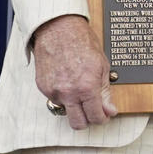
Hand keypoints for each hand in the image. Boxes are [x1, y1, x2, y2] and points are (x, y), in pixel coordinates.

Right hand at [31, 14, 116, 129]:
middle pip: (77, 123)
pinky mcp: (43, 87)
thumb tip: (110, 110)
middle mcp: (68, 93)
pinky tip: (68, 80)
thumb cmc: (82, 43)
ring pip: (65, 111)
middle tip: (93, 112)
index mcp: (86, 87)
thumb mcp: (102, 66)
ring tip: (79, 87)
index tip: (104, 116)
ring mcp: (53, 91)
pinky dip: (63, 94)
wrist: (59, 30)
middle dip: (87, 121)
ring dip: (74, 105)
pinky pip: (55, 99)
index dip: (102, 118)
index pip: (95, 116)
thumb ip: (105, 91)